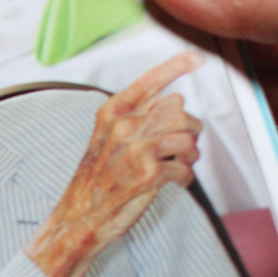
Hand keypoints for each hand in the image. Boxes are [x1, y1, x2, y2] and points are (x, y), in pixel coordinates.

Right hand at [27, 51, 205, 276]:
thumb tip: (176, 100)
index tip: (198, 58)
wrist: (79, 218)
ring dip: (189, 155)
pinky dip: (184, 178)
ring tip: (177, 165)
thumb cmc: (96, 180)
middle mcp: (124, 126)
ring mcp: (136, 149)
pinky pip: (185, 168)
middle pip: (180, 112)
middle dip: (188, 130)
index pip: (149, 81)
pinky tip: (171, 183)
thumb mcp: (108, 139)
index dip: (176, 66)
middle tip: (181, 146)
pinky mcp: (149, 173)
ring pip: (187, 139)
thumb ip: (138, 117)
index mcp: (112, 113)